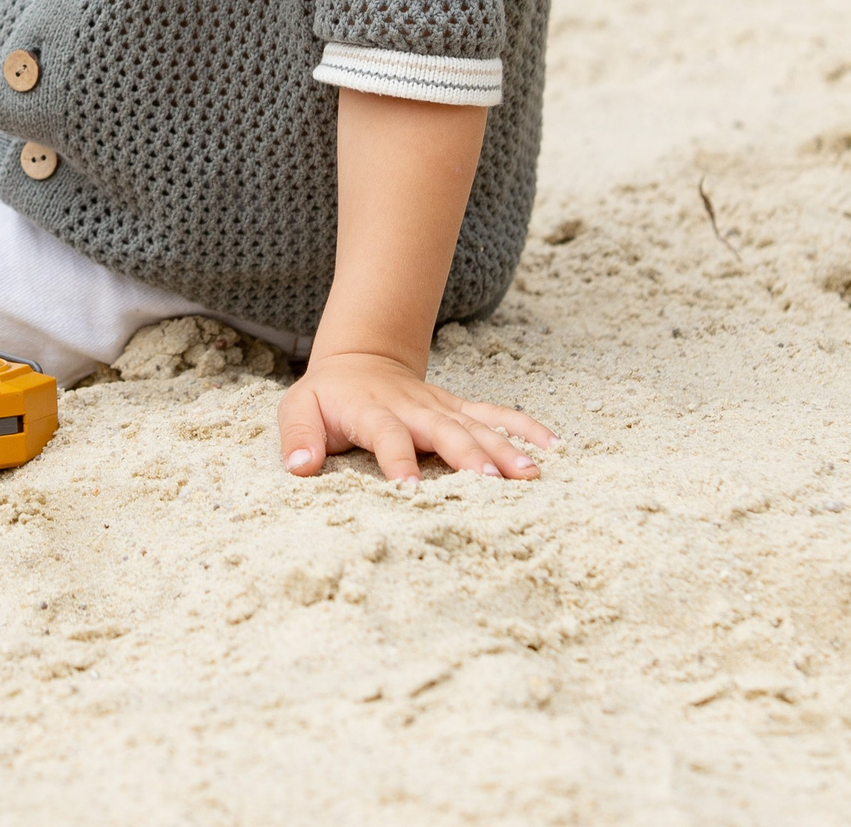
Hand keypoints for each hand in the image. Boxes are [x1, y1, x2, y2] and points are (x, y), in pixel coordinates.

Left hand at [277, 349, 554, 485]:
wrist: (360, 361)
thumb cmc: (328, 397)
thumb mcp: (298, 409)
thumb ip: (298, 437)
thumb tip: (300, 469)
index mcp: (372, 410)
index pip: (386, 435)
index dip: (397, 460)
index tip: (410, 489)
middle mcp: (413, 408)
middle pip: (443, 430)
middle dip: (467, 455)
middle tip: (490, 482)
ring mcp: (441, 407)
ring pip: (477, 425)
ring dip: (504, 447)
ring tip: (530, 474)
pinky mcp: (460, 409)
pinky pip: (496, 415)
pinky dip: (524, 428)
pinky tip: (552, 446)